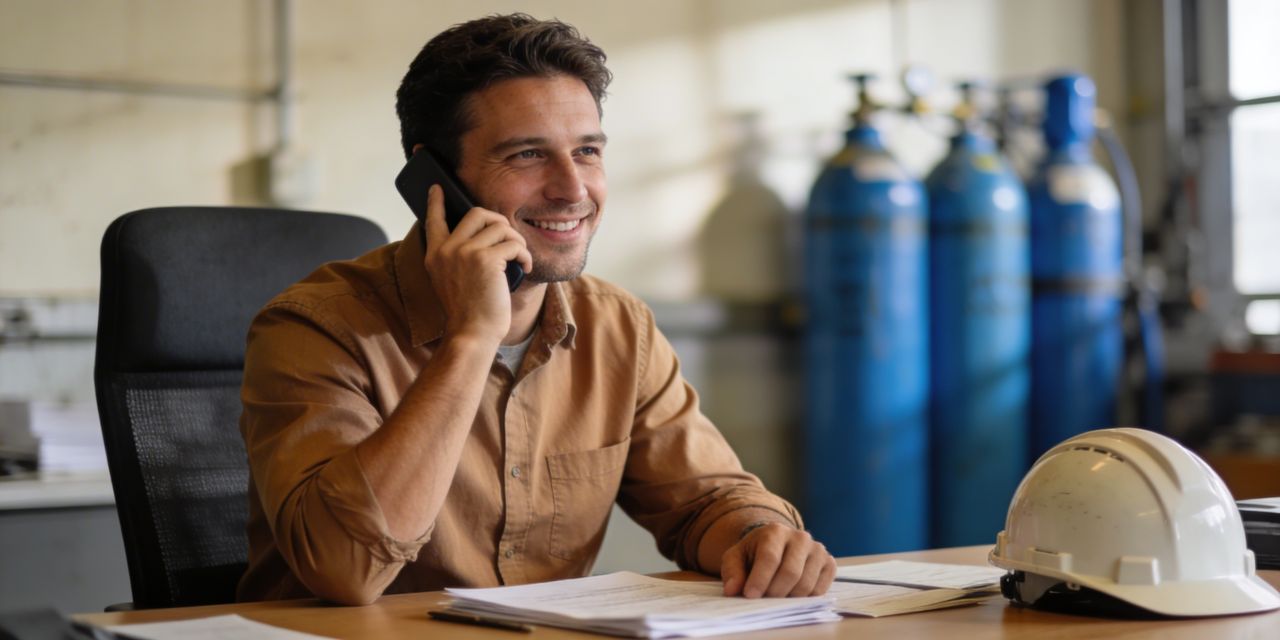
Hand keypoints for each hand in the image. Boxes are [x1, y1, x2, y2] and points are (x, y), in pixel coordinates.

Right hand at [422, 184, 531, 342]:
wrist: (472, 334)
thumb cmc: (468, 312)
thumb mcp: (451, 281)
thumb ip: (456, 258)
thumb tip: (479, 237)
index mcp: (435, 255)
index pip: (433, 220)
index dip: (436, 202)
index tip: (437, 188)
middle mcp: (447, 250)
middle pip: (477, 213)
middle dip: (499, 221)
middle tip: (509, 238)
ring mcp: (465, 253)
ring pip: (501, 227)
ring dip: (516, 241)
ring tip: (520, 258)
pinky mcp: (486, 260)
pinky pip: (514, 244)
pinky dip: (525, 255)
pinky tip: (525, 268)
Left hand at [720, 524, 835, 597]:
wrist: (776, 547)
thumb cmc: (754, 554)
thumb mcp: (736, 558)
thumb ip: (732, 572)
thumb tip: (732, 590)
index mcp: (775, 531)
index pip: (770, 557)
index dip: (759, 579)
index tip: (749, 595)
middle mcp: (800, 537)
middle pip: (791, 573)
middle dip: (774, 592)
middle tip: (763, 600)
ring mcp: (818, 549)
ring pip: (806, 584)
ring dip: (788, 598)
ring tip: (776, 597)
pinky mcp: (829, 563)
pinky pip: (820, 590)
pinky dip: (804, 599)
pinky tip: (792, 594)